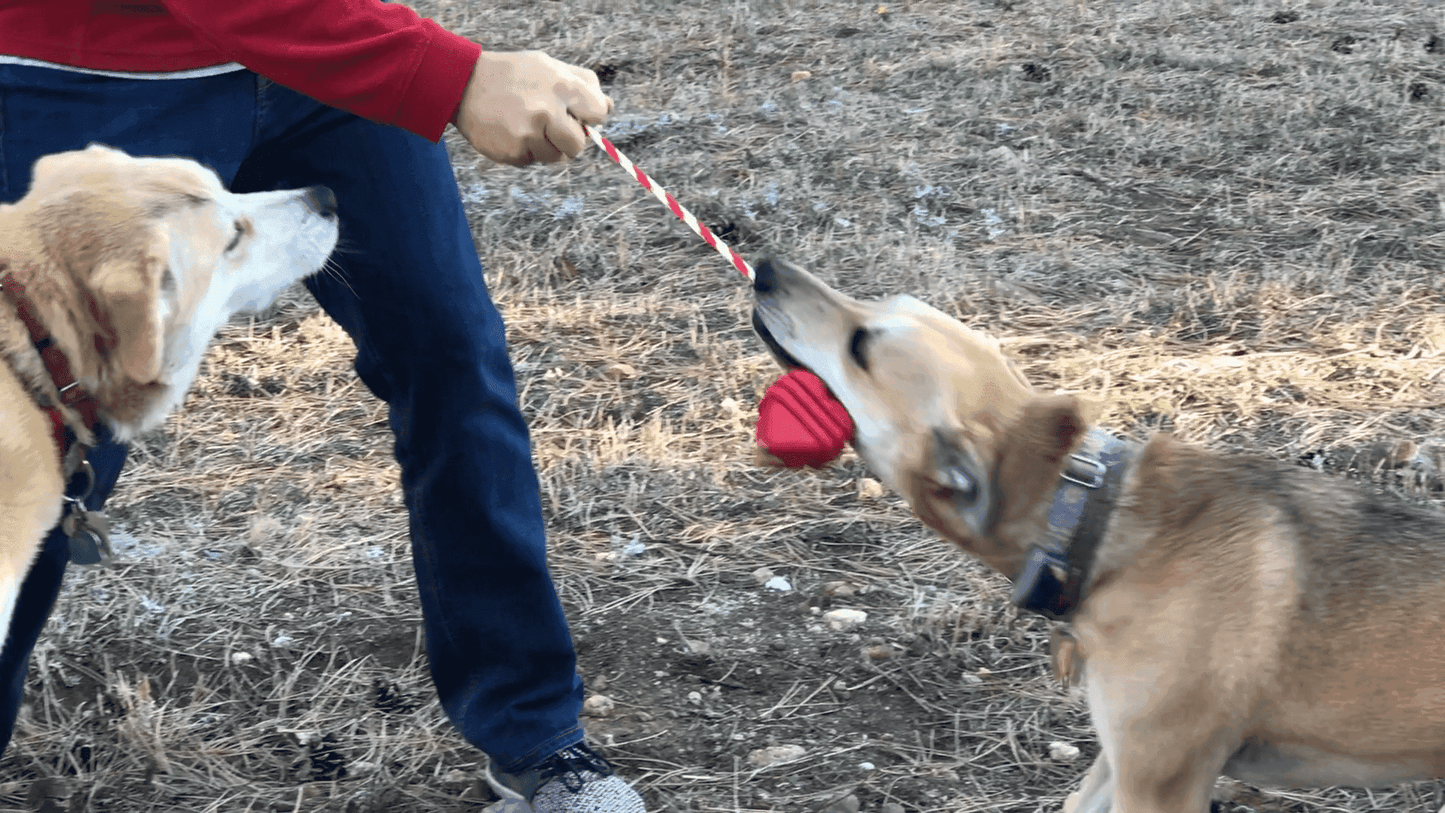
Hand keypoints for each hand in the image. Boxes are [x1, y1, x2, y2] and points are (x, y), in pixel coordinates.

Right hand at [455, 50, 612, 165]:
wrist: (463, 84)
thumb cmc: (513, 75)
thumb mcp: (549, 66)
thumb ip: (582, 83)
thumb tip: (609, 107)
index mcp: (561, 86)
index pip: (599, 113)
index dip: (589, 115)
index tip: (576, 112)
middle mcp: (547, 112)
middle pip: (579, 145)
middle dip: (569, 139)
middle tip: (551, 125)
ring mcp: (529, 135)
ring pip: (555, 158)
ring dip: (546, 146)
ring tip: (526, 124)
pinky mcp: (513, 152)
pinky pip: (532, 161)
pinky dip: (525, 150)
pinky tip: (511, 131)